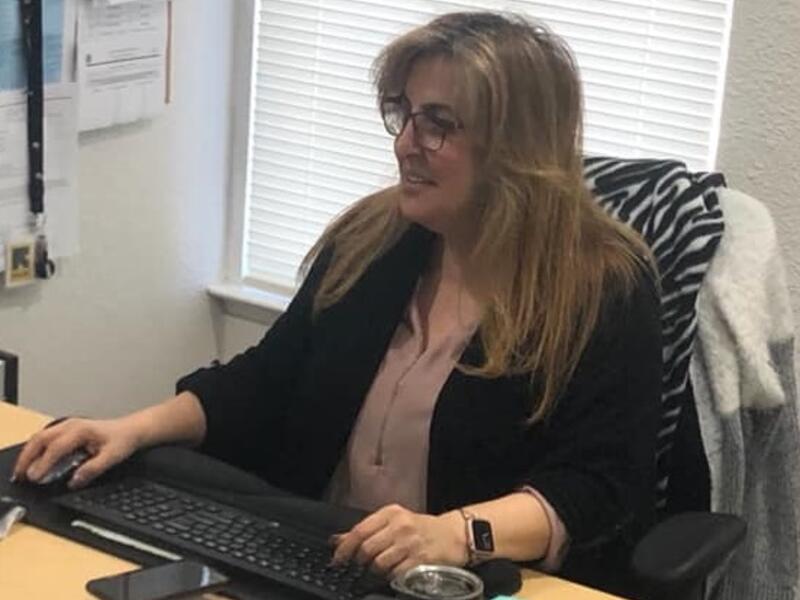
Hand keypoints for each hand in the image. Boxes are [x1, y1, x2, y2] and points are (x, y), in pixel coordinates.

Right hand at [12, 417, 141, 487]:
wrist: (131, 429)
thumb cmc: (123, 440)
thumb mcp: (113, 457)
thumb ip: (93, 469)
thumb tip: (74, 481)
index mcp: (81, 431)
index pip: (56, 448)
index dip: (43, 464)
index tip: (35, 478)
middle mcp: (71, 425)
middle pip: (40, 439)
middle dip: (27, 458)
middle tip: (19, 476)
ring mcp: (68, 425)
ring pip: (40, 437)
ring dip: (29, 453)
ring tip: (21, 471)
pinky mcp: (67, 429)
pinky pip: (45, 437)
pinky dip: (35, 449)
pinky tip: (33, 461)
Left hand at [330, 504, 468, 578]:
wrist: (454, 535)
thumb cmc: (422, 529)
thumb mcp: (394, 522)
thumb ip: (367, 530)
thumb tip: (337, 540)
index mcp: (391, 513)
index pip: (359, 531)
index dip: (345, 548)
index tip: (337, 559)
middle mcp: (400, 526)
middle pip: (367, 549)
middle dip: (360, 561)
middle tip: (362, 565)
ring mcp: (410, 544)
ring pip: (379, 564)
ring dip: (376, 571)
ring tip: (381, 568)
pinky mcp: (420, 561)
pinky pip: (395, 574)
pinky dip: (391, 577)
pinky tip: (395, 572)